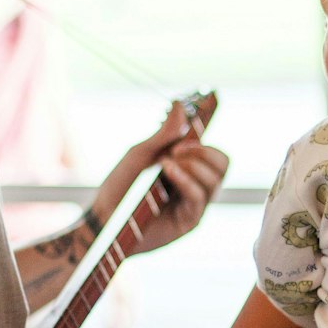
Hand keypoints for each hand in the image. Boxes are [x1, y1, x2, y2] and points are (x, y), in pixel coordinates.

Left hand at [91, 100, 228, 254]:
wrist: (103, 215)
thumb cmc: (120, 186)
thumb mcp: (142, 153)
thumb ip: (165, 133)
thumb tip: (181, 106)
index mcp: (188, 169)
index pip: (214, 154)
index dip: (206, 141)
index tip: (187, 132)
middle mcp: (195, 186)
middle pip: (223, 165)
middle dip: (204, 152)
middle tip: (178, 148)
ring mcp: (193, 205)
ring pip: (215, 180)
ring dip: (193, 164)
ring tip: (165, 162)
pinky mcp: (189, 221)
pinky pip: (199, 197)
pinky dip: (186, 180)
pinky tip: (168, 170)